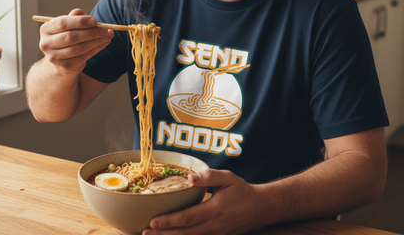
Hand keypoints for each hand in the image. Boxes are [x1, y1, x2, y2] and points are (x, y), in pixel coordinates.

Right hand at [38, 8, 113, 76]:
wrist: (60, 62)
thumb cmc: (65, 39)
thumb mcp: (67, 27)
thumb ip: (73, 19)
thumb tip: (79, 12)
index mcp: (45, 29)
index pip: (63, 23)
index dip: (80, 22)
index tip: (95, 20)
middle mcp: (46, 44)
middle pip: (72, 36)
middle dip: (92, 32)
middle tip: (106, 29)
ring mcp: (54, 57)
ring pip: (80, 47)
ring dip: (97, 40)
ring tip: (108, 35)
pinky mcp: (65, 66)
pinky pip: (85, 56)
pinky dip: (97, 48)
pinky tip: (104, 42)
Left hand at [143, 169, 266, 234]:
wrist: (260, 208)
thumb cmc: (241, 190)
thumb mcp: (227, 178)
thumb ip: (208, 176)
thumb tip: (189, 177)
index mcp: (214, 210)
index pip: (187, 218)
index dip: (169, 221)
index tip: (153, 221)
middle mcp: (214, 226)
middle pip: (184, 233)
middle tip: (145, 233)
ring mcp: (216, 234)